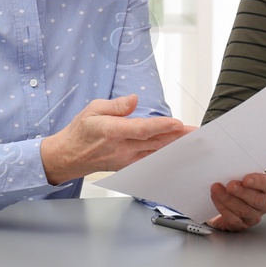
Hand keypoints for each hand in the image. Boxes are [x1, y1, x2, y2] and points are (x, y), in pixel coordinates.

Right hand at [40, 94, 190, 184]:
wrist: (69, 156)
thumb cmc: (81, 131)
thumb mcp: (93, 109)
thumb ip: (115, 105)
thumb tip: (133, 99)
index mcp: (113, 132)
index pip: (142, 129)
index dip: (161, 126)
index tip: (177, 123)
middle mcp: (121, 149)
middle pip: (154, 143)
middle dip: (177, 137)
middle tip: (196, 133)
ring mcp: (126, 160)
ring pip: (155, 153)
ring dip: (175, 147)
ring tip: (192, 141)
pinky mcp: (128, 166)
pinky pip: (150, 161)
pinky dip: (164, 157)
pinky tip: (177, 153)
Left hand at [204, 171, 265, 231]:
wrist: (228, 200)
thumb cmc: (237, 184)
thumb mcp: (240, 174)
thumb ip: (239, 169)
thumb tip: (227, 162)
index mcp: (265, 187)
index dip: (257, 182)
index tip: (246, 179)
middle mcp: (263, 203)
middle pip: (256, 200)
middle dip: (241, 192)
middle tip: (230, 186)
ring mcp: (253, 216)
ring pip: (243, 210)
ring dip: (228, 199)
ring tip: (217, 190)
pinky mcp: (241, 224)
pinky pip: (233, 219)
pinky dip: (222, 208)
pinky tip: (216, 199)